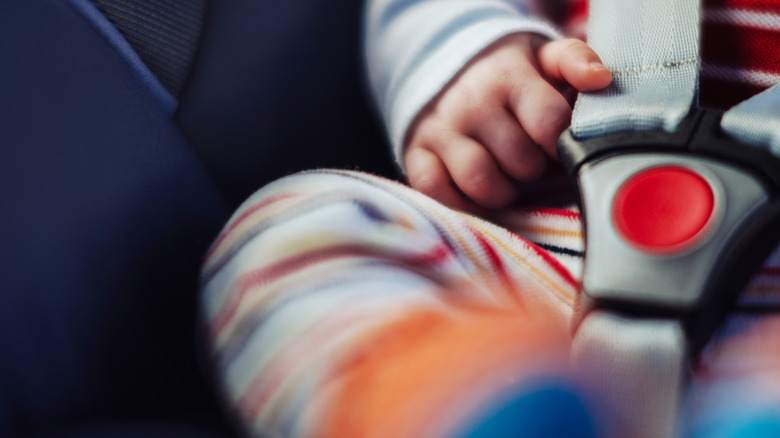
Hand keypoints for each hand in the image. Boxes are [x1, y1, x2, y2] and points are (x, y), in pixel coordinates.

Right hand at [403, 33, 611, 212]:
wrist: (446, 72)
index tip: (558, 144)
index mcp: (508, 76)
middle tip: (530, 161)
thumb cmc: (508, 77)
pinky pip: (437, 192)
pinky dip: (462, 204)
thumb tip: (599, 78)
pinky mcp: (415, 154)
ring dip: (503, 192)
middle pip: (520, 161)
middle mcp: (471, 102)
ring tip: (506, 180)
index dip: (562, 143)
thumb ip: (574, 61)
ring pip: (481, 181)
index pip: (549, 122)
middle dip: (533, 169)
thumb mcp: (542, 57)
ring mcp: (440, 130)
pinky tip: (477, 196)